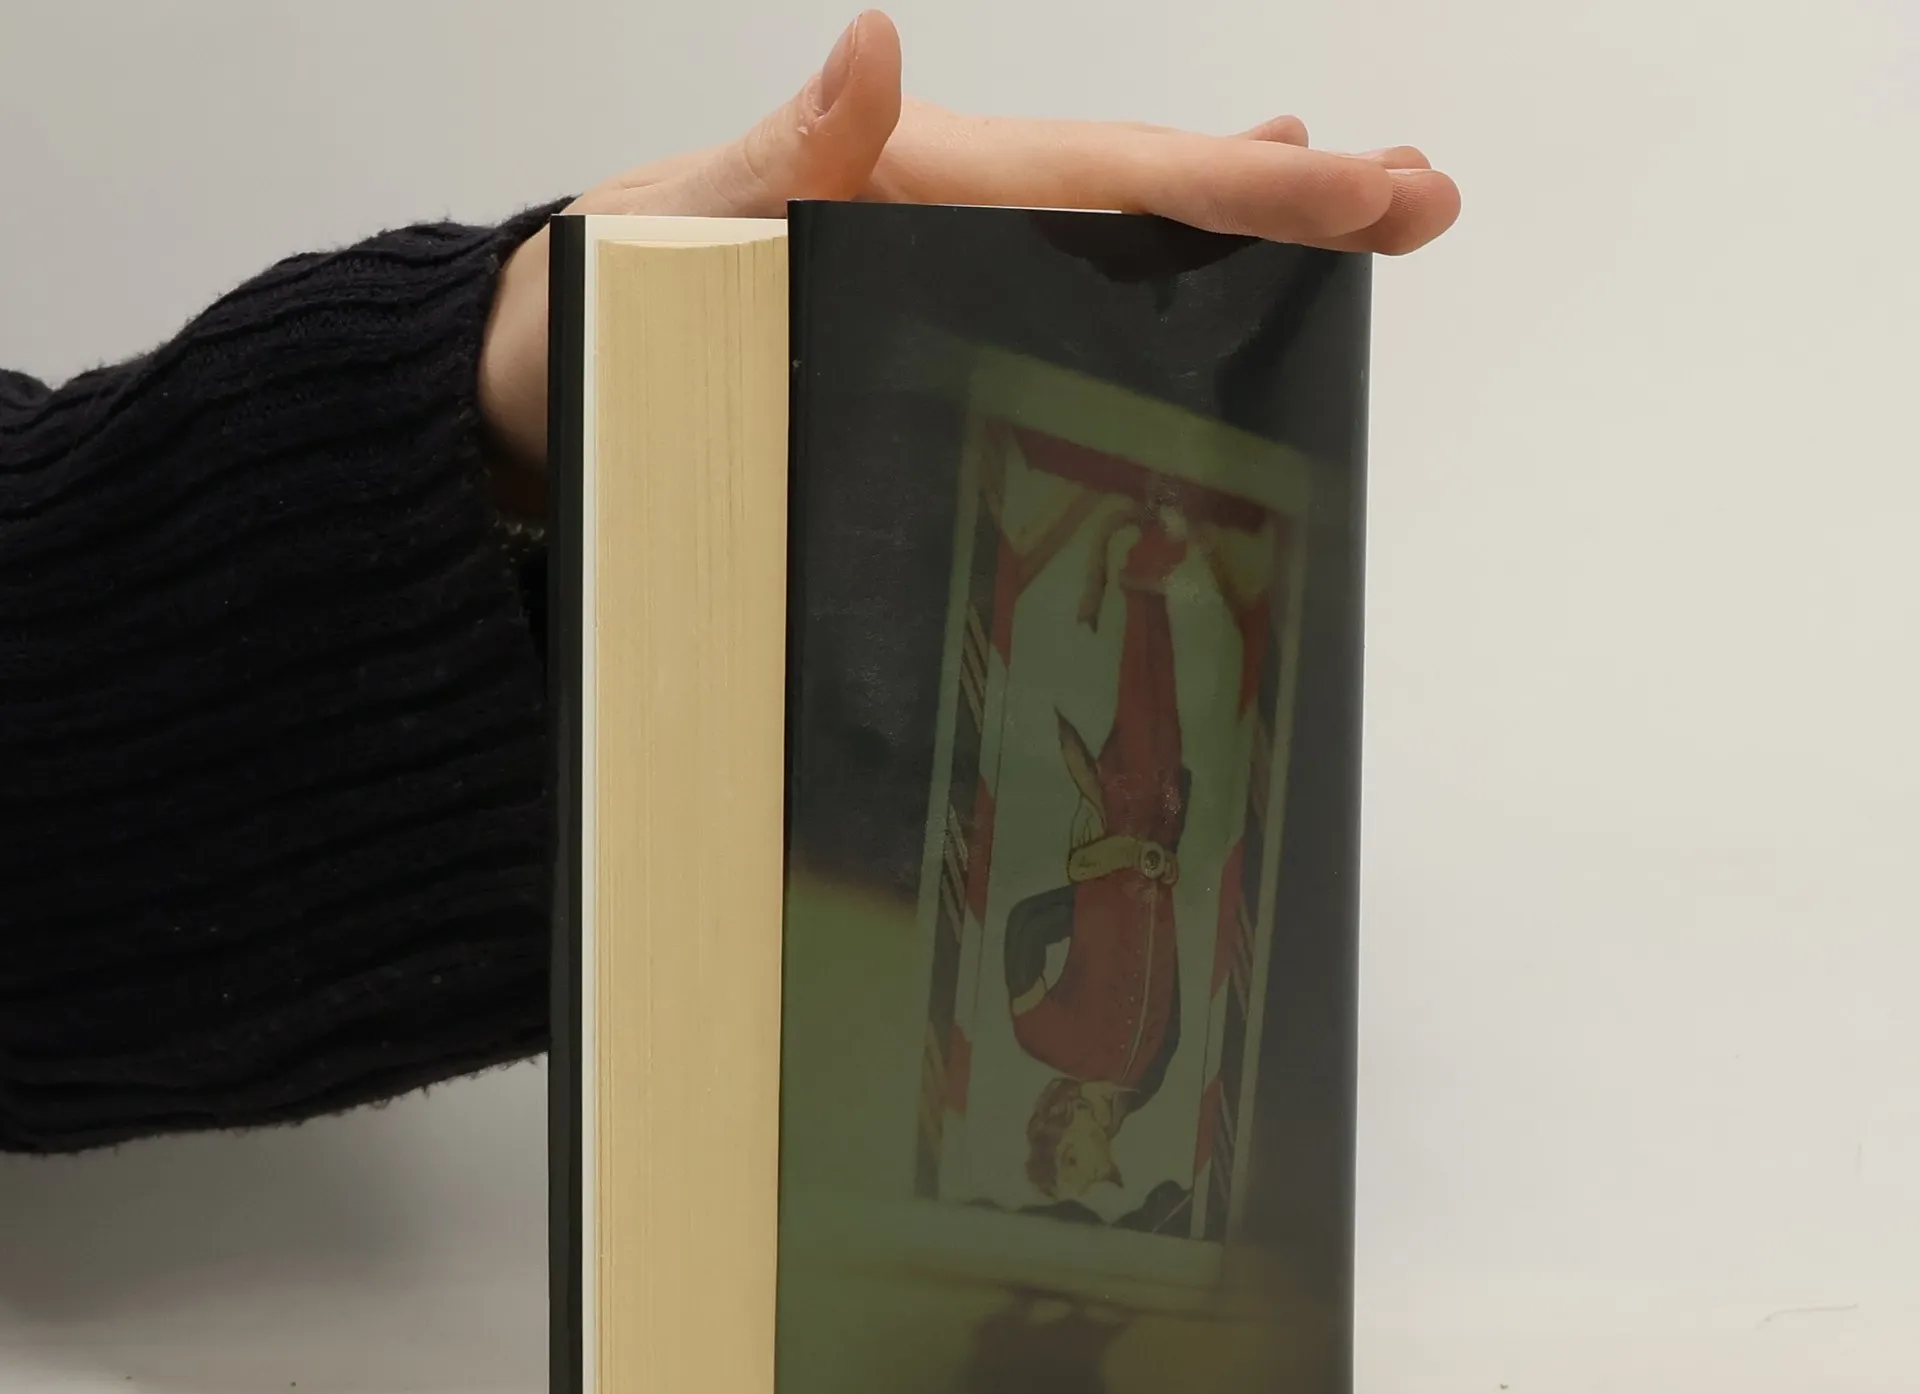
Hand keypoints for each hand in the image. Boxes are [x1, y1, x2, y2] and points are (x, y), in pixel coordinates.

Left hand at [480, 9, 1458, 506]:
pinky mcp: (918, 296)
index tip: (1379, 188)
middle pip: (1151, 189)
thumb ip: (788, 152)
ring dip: (1241, 215)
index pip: (1124, 179)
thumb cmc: (606, 306)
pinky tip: (1191, 254)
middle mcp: (950, 204)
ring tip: (1349, 202)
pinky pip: (1059, 270)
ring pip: (1121, 221)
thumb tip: (878, 51)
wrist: (532, 357)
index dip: (1256, 192)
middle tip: (1424, 196)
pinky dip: (1145, 252)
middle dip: (1293, 196)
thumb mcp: (685, 231)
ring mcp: (941, 249)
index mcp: (924, 187)